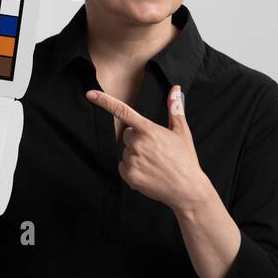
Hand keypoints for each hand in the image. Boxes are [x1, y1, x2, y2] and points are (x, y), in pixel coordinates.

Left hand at [85, 84, 210, 212]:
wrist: (187, 188)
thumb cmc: (185, 159)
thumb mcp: (182, 132)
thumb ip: (175, 109)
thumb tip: (175, 89)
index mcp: (150, 131)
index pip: (123, 112)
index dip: (105, 102)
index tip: (90, 94)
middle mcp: (138, 144)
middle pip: (127, 135)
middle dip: (137, 139)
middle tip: (155, 150)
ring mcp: (132, 160)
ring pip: (126, 151)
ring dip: (136, 155)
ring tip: (154, 163)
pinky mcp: (129, 175)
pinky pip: (123, 166)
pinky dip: (132, 169)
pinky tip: (148, 172)